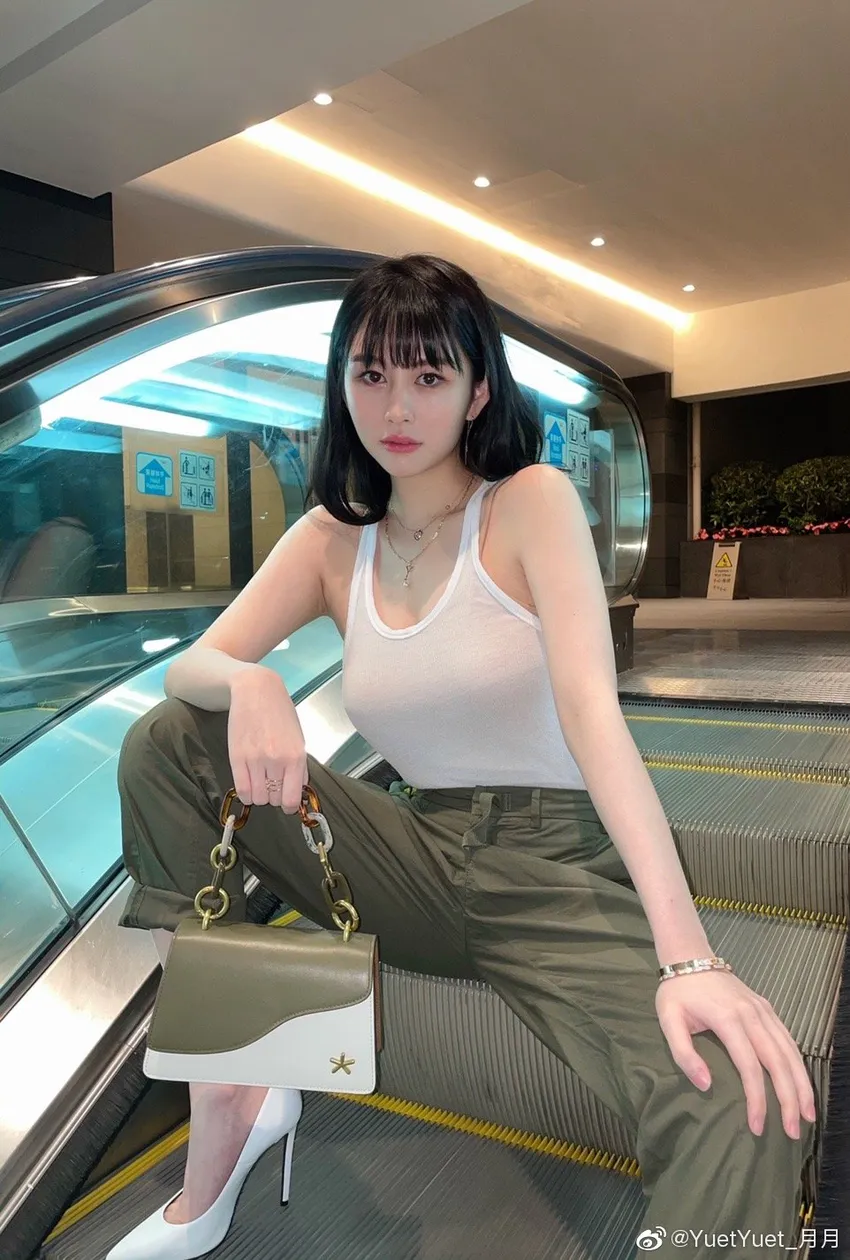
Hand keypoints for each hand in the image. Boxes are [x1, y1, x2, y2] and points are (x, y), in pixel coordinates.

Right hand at [227, 666, 308, 813]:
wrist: (256, 691)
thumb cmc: (281, 713)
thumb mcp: (298, 738)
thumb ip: (299, 765)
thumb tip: (298, 789)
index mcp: (295, 757)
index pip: (291, 798)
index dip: (288, 805)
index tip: (286, 803)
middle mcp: (276, 761)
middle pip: (274, 799)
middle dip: (274, 797)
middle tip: (273, 785)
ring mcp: (255, 760)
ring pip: (258, 798)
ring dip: (260, 795)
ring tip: (260, 782)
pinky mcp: (237, 758)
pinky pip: (242, 789)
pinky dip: (246, 794)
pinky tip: (249, 786)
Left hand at [655, 970, 816, 1139]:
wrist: (690, 957)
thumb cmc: (677, 992)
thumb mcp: (668, 1020)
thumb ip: (684, 1054)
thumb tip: (706, 1085)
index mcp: (728, 1019)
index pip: (750, 1066)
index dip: (757, 1099)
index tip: (758, 1126)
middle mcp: (752, 1015)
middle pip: (778, 1062)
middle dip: (789, 1099)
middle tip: (794, 1130)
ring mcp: (763, 1010)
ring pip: (790, 1051)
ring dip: (801, 1083)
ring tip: (808, 1113)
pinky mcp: (767, 1008)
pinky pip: (788, 1039)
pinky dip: (798, 1063)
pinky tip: (801, 1083)